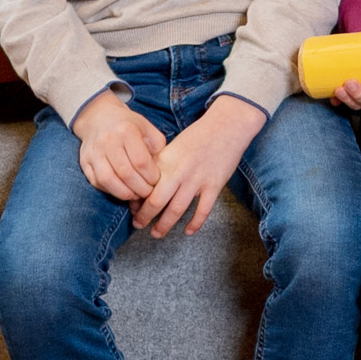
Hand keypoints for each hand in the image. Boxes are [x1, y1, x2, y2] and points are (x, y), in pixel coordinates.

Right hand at [71, 90, 163, 202]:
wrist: (99, 117)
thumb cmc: (129, 125)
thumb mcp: (148, 128)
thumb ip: (157, 147)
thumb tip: (161, 171)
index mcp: (126, 130)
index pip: (141, 161)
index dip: (151, 177)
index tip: (156, 182)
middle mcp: (107, 141)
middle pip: (125, 173)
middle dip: (140, 188)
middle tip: (149, 193)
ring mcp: (93, 152)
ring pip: (108, 180)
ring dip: (125, 193)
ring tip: (136, 195)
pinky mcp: (84, 162)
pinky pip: (96, 182)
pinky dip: (110, 191)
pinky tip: (122, 191)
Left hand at [137, 94, 263, 235]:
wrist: (227, 126)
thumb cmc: (198, 136)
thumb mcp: (173, 147)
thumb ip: (160, 165)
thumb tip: (147, 186)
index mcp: (165, 161)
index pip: (144, 187)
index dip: (136, 200)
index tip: (133, 209)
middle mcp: (178, 172)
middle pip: (156, 202)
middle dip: (145, 217)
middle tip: (139, 226)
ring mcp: (197, 180)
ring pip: (177, 209)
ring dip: (165, 225)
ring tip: (157, 233)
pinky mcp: (214, 185)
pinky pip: (203, 210)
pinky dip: (195, 223)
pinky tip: (188, 231)